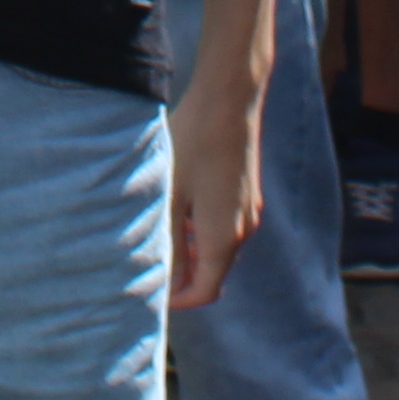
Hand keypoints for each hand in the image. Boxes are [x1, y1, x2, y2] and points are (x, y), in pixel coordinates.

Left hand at [164, 53, 267, 309]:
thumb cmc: (194, 143)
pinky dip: (203, 231)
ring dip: (192, 252)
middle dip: (183, 276)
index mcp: (223, 238)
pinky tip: (180, 206)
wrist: (230, 99)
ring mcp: (249, 210)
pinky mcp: (248, 192)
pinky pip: (227, 226)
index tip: (150, 293)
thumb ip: (169, 241)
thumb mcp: (171, 194)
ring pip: (219, 248)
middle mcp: (243, 230)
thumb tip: (167, 280)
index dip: (178, 300)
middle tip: (149, 264)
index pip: (205, 291)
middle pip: (214, 272)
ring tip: (160, 234)